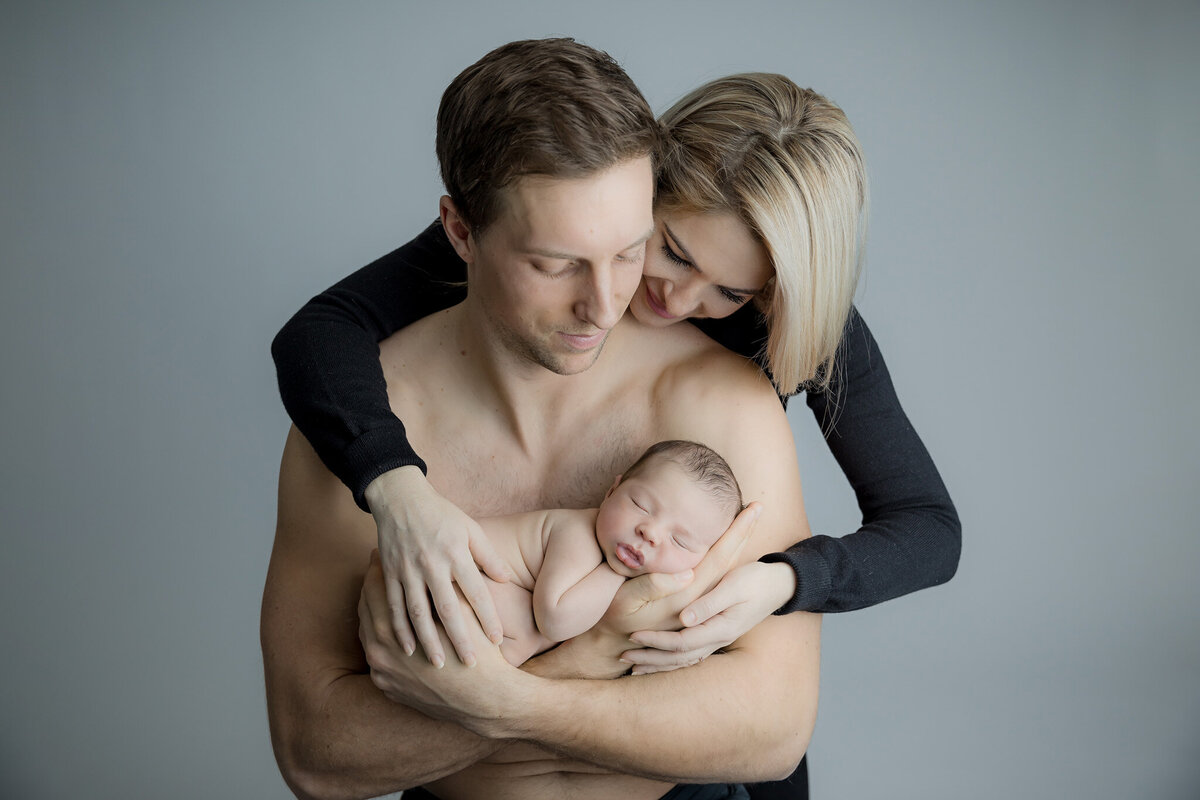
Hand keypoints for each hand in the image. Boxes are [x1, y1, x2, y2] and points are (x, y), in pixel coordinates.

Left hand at [357, 550, 520, 734]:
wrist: (485, 700)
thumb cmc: (476, 650)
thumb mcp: (461, 610)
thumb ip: (439, 585)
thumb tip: (427, 557)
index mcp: (390, 628)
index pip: (374, 588)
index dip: (379, 567)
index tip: (382, 553)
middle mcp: (378, 651)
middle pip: (366, 610)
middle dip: (372, 586)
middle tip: (378, 567)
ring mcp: (380, 673)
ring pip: (369, 634)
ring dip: (375, 612)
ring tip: (383, 594)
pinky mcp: (388, 687)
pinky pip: (377, 658)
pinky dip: (381, 640)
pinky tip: (391, 627)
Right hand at [364, 466, 512, 667]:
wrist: (401, 498)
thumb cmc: (442, 514)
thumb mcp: (471, 528)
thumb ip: (488, 556)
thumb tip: (506, 580)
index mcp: (456, 553)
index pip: (476, 591)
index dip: (487, 617)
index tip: (498, 641)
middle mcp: (432, 564)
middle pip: (448, 608)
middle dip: (459, 638)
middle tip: (470, 665)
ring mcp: (407, 570)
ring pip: (418, 612)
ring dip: (428, 640)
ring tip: (439, 665)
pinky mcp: (389, 573)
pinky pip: (393, 605)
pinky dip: (400, 628)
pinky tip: (407, 649)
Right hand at [562, 503, 761, 674]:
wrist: (611, 643)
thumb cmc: (614, 615)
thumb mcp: (626, 600)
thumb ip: (654, 586)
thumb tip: (688, 574)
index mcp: (685, 596)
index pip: (719, 557)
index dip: (736, 532)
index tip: (752, 509)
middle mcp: (698, 601)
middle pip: (730, 562)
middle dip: (744, 532)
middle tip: (758, 507)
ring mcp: (698, 605)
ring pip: (726, 572)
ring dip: (739, 545)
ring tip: (750, 522)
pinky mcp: (693, 607)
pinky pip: (717, 580)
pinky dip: (728, 561)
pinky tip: (733, 548)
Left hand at [621, 559, 795, 674]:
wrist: (780, 585)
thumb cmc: (756, 580)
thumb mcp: (734, 586)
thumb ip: (709, 603)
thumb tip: (683, 619)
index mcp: (720, 628)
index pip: (681, 641)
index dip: (656, 641)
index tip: (632, 636)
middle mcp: (718, 638)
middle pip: (679, 656)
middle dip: (650, 658)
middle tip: (623, 656)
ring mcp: (719, 639)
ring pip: (684, 660)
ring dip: (659, 664)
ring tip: (633, 668)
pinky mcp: (718, 634)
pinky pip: (692, 655)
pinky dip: (673, 662)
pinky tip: (659, 663)